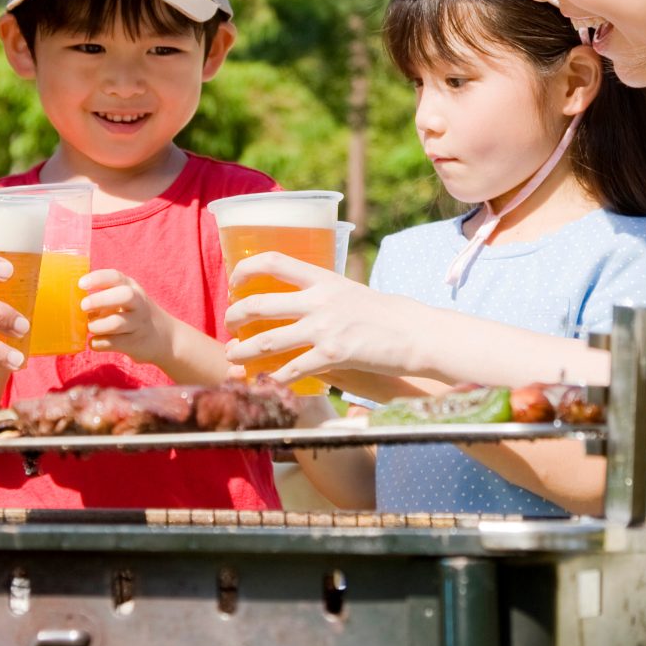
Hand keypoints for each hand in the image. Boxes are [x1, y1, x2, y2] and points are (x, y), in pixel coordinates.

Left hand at [81, 269, 176, 368]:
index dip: (98, 278)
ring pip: (117, 322)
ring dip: (98, 325)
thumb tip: (70, 303)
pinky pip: (113, 343)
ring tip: (90, 327)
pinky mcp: (136, 343)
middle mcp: (138, 303)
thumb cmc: (134, 314)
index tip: (81, 284)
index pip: (115, 277)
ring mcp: (139, 324)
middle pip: (124, 296)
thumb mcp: (125, 299)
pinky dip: (99, 343)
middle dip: (101, 299)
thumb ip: (104, 297)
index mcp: (132, 287)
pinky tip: (95, 342)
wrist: (166, 338)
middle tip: (83, 306)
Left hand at [221, 254, 435, 383]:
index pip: (274, 261)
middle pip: (259, 304)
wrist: (415, 333)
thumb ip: (322, 294)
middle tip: (230, 326)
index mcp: (323, 278)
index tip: (234, 282)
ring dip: (243, 352)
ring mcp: (325, 328)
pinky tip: (265, 384)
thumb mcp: (350, 292)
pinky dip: (273, 379)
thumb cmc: (384, 314)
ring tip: (233, 358)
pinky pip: (292, 369)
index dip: (246, 269)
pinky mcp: (333, 355)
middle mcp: (319, 300)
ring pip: (267, 341)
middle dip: (235, 317)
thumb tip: (297, 301)